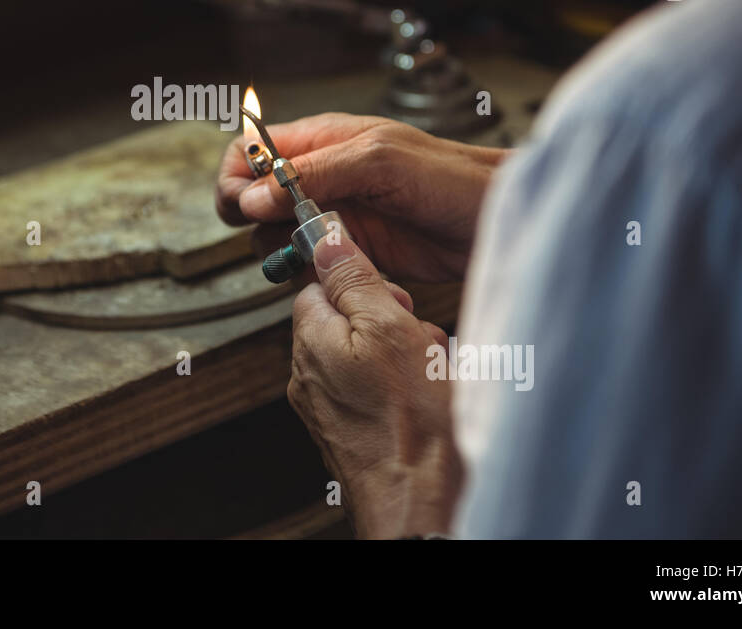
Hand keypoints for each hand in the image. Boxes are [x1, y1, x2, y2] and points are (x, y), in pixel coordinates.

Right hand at [216, 112, 506, 281]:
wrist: (498, 224)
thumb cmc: (452, 178)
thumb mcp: (379, 161)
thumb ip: (314, 173)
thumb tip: (251, 196)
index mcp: (324, 140)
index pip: (252, 149)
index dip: (236, 176)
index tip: (241, 204)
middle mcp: (323, 177)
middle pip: (254, 197)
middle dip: (253, 219)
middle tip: (276, 234)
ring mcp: (335, 216)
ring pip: (275, 235)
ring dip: (280, 250)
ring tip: (311, 254)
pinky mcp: (350, 253)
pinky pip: (306, 263)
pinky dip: (307, 273)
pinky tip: (329, 271)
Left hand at [288, 235, 460, 538]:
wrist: (424, 503)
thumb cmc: (412, 422)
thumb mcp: (390, 325)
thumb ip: (354, 279)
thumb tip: (325, 237)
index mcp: (310, 341)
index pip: (320, 286)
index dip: (362, 284)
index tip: (394, 298)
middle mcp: (309, 376)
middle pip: (350, 321)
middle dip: (392, 322)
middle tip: (420, 340)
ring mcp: (329, 409)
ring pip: (370, 357)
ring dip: (407, 356)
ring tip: (431, 375)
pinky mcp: (352, 435)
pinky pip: (379, 393)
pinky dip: (406, 390)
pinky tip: (430, 401)